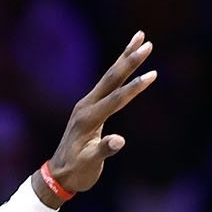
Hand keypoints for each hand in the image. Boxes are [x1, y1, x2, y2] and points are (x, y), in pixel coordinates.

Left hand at [38, 31, 156, 203]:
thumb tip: (118, 141)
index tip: (152, 75)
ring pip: (109, 76)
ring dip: (124, 57)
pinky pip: (107, 83)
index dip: (135, 87)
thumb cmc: (76, 172)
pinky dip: (119, 69)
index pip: (116, 99)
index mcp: (88, 119)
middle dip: (129, 60)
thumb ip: (103, 151)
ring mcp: (87, 104)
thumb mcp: (89, 165)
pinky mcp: (90, 106)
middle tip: (146, 42)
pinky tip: (126, 58)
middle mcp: (86, 106)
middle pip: (111, 78)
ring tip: (139, 37)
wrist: (59, 174)